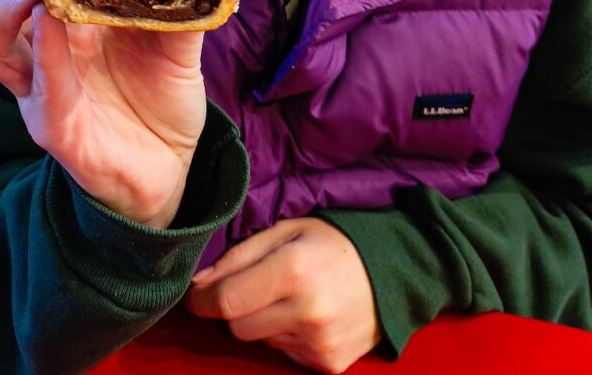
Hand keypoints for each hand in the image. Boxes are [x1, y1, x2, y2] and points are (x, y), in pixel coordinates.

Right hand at [0, 0, 207, 227]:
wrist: (173, 166)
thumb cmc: (161, 94)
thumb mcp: (176, 35)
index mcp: (60, 19)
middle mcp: (38, 51)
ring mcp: (40, 90)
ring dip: (5, 6)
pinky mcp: (56, 130)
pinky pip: (40, 92)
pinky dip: (43, 57)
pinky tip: (50, 27)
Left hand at [186, 217, 381, 372]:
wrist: (393, 271)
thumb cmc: (332, 243)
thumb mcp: (286, 231)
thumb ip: (239, 255)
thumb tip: (199, 284)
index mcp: (293, 270)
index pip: (226, 301)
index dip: (203, 300)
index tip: (197, 294)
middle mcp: (306, 312)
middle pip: (238, 327)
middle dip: (235, 308)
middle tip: (254, 287)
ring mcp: (319, 343)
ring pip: (260, 341)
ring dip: (263, 321)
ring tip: (288, 296)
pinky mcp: (328, 364)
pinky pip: (284, 354)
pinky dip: (285, 336)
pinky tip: (305, 315)